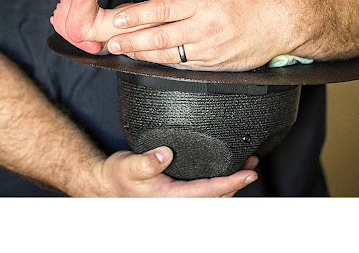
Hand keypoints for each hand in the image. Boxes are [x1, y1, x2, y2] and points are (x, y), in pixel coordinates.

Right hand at [95, 146, 258, 196]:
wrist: (105, 186)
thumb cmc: (117, 177)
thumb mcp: (129, 166)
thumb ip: (147, 162)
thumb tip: (164, 154)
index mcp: (171, 198)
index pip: (209, 191)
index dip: (231, 182)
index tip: (248, 173)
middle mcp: (177, 203)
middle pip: (217, 197)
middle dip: (237, 183)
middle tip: (252, 165)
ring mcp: (178, 202)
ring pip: (212, 197)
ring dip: (230, 185)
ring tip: (244, 169)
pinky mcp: (176, 197)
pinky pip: (203, 194)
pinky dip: (218, 185)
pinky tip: (222, 174)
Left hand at [106, 0, 302, 70]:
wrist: (282, 20)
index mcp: (204, 0)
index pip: (161, 9)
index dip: (135, 15)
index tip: (118, 19)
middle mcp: (205, 25)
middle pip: (159, 35)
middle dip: (131, 40)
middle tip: (112, 42)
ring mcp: (211, 48)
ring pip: (169, 54)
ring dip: (143, 54)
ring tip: (126, 52)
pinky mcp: (217, 65)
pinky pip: (185, 66)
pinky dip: (165, 63)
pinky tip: (152, 60)